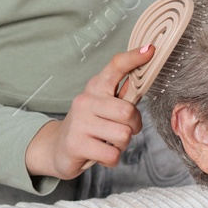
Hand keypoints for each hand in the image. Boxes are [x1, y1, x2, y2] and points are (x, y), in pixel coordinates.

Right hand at [25, 45, 153, 179]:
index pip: (115, 67)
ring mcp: (79, 122)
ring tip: (107, 142)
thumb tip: (144, 78)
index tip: (150, 50)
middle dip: (133, 126)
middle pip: (128, 111)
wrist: (57, 148)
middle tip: (123, 130)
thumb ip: (123, 94)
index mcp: (95, 87)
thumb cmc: (89, 125)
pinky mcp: (76, 144)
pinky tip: (101, 153)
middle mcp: (86, 100)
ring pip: (123, 135)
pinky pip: (112, 154)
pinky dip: (112, 158)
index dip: (133, 58)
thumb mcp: (103, 106)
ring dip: (121, 145)